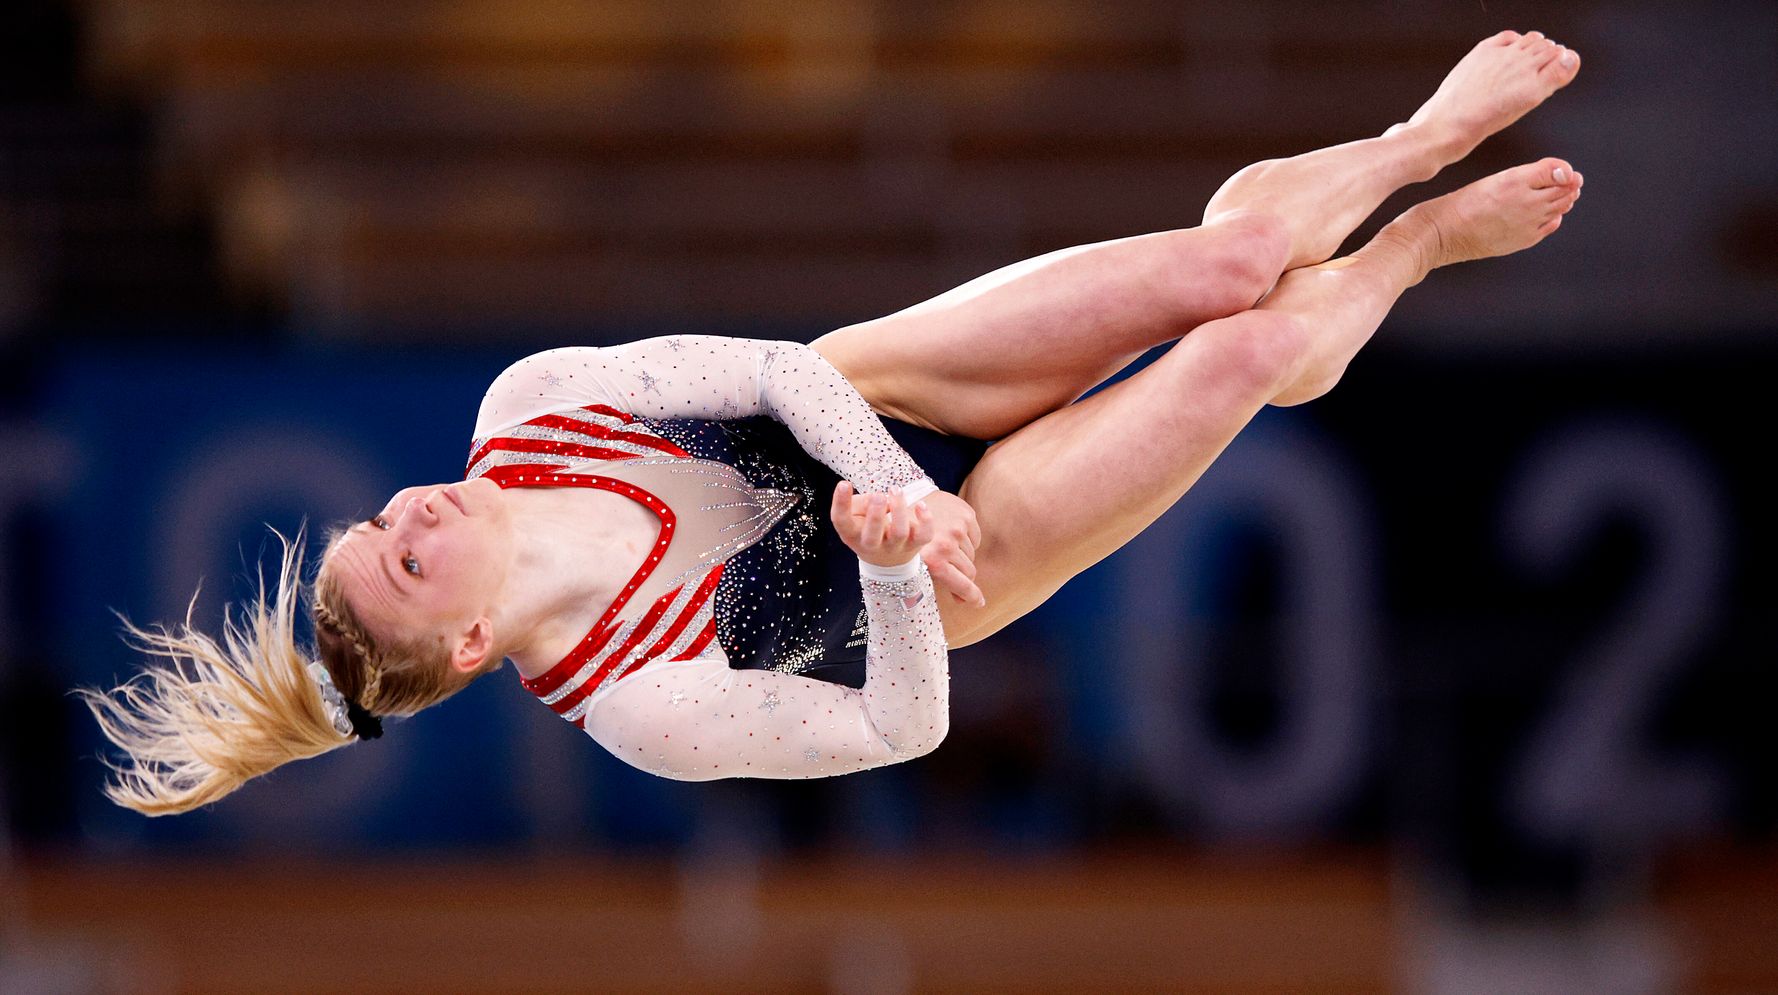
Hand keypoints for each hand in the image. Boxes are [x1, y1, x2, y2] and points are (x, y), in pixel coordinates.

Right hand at [831, 481, 932, 568]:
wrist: (886, 559)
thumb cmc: (867, 527)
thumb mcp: (856, 514)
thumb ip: (860, 502)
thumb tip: (879, 497)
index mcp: (852, 535)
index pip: (841, 522)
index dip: (841, 503)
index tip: (844, 483)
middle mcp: (872, 545)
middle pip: (872, 536)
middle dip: (875, 514)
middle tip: (878, 495)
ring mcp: (895, 547)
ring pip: (899, 533)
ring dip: (898, 509)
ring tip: (895, 490)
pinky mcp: (915, 544)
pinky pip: (924, 535)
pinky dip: (925, 520)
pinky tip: (921, 504)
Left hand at [911, 490, 983, 607]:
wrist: (905, 502)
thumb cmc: (907, 537)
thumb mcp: (917, 562)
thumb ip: (939, 580)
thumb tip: (962, 600)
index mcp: (934, 560)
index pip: (963, 584)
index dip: (972, 596)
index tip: (979, 603)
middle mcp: (948, 545)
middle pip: (969, 570)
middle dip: (963, 573)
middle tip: (952, 568)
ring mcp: (958, 529)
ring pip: (971, 554)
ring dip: (962, 554)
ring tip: (945, 545)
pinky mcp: (965, 515)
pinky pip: (975, 537)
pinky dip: (967, 539)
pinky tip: (952, 533)